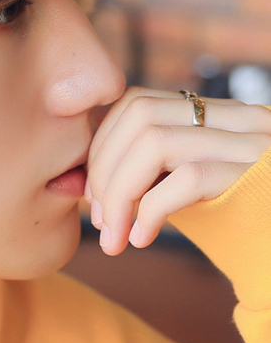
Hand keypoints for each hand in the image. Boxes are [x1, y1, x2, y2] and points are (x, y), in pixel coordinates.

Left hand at [85, 86, 270, 255]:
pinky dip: (151, 210)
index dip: (102, 144)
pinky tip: (142, 239)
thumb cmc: (245, 233)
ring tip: (113, 235)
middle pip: (140, 116)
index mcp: (219, 116)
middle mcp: (240, 120)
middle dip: (104, 168)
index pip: (138, 102)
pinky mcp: (260, 179)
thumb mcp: (191, 195)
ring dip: (120, 193)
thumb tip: (88, 178)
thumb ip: (151, 175)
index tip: (92, 192)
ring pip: (156, 143)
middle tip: (98, 218)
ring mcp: (253, 146)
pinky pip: (186, 179)